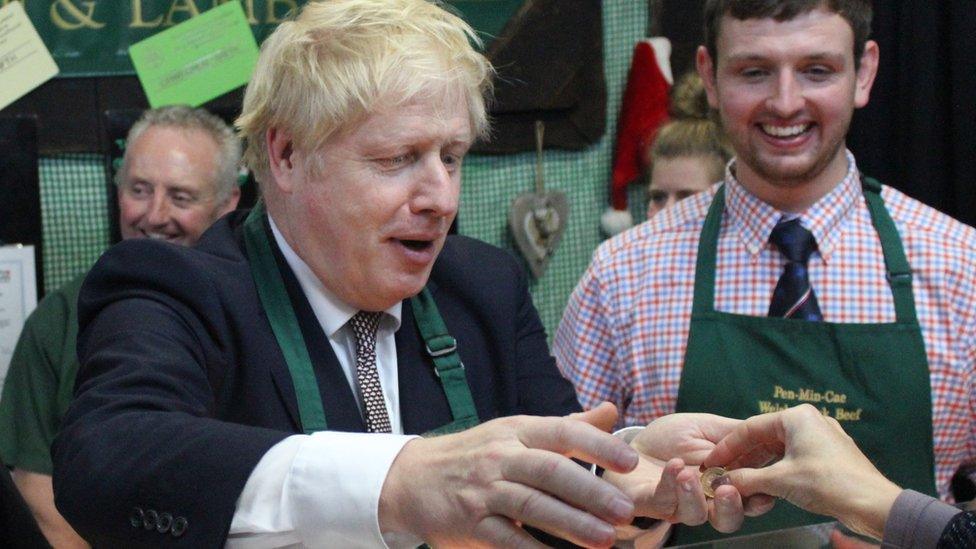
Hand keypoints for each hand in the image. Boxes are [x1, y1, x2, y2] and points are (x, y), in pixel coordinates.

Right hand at [379, 402, 638, 547]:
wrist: (412, 478)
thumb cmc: (476, 454)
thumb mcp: (516, 431)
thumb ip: (567, 426)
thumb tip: (611, 411)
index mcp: (518, 431)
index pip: (563, 432)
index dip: (597, 446)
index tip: (630, 461)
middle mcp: (501, 457)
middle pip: (551, 471)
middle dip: (591, 492)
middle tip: (625, 510)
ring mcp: (484, 491)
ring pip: (532, 505)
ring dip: (571, 524)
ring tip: (606, 539)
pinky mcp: (470, 523)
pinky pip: (506, 539)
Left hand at [604, 413, 773, 533]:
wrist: (632, 439)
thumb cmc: (673, 437)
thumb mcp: (707, 428)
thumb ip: (735, 435)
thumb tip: (768, 434)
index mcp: (725, 483)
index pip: (751, 498)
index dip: (760, 498)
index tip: (764, 490)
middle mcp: (705, 501)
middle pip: (728, 519)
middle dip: (732, 508)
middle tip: (728, 490)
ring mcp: (678, 505)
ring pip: (695, 516)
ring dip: (695, 496)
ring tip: (690, 474)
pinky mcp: (651, 502)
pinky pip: (663, 500)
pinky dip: (670, 482)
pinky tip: (674, 465)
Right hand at [704, 404, 901, 539]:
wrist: (873, 504)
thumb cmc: (828, 483)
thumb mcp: (780, 481)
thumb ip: (746, 480)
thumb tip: (722, 482)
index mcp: (796, 416)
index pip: (749, 428)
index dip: (727, 447)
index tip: (712, 462)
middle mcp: (810, 421)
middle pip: (765, 438)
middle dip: (743, 458)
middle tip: (724, 473)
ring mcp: (823, 438)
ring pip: (780, 450)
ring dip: (760, 466)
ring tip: (741, 481)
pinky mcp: (830, 455)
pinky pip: (795, 458)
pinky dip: (778, 470)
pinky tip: (767, 485)